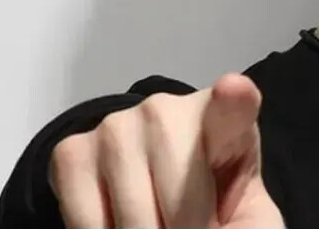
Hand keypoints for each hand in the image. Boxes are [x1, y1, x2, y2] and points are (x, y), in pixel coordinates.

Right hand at [48, 73, 283, 227]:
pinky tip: (122, 225)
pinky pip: (86, 223)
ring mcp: (116, 126)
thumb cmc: (215, 210)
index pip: (233, 106)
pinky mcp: (71, 151)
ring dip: (146, 238)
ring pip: (133, 215)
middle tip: (189, 228)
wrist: (168, 208)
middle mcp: (167, 110)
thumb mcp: (247, 221)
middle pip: (179, 194)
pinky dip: (106, 239)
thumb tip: (206, 231)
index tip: (234, 90)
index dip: (234, 98)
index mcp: (228, 123)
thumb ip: (244, 227)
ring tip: (160, 227)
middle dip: (185, 231)